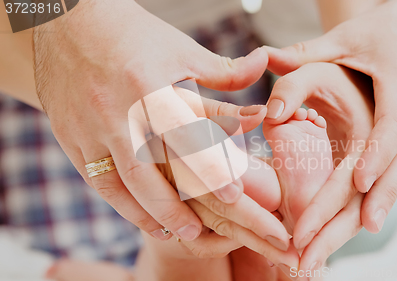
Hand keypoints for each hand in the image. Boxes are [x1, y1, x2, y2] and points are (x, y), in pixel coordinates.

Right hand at [33, 0, 288, 246]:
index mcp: (147, 87)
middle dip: (174, 209)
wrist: (64, 23)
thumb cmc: (132, 34)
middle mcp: (113, 112)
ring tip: (172, 233)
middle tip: (200, 232)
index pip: (185, 138)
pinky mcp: (69, 135)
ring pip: (116, 183)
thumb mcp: (180, 49)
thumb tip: (263, 67)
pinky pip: (93, 177)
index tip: (235, 196)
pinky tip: (138, 214)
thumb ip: (222, 71)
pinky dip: (118, 201)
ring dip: (144, 214)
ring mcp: (86, 127)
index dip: (210, 169)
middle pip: (146, 173)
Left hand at [263, 63, 372, 271]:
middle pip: (380, 183)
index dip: (375, 162)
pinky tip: (328, 240)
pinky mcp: (386, 155)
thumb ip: (299, 70)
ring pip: (377, 195)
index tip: (356, 189)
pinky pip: (372, 192)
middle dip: (342, 222)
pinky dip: (351, 218)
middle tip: (308, 256)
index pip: (388, 136)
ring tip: (312, 262)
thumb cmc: (377, 38)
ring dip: (345, 231)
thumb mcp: (338, 44)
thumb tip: (269, 109)